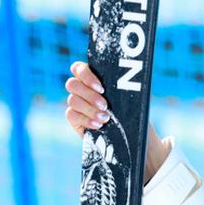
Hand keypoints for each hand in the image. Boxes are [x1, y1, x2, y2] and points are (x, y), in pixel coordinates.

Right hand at [65, 61, 170, 183]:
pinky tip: (98, 125)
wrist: (132, 135)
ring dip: (89, 109)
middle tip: (105, 105)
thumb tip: (122, 84)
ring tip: (105, 118)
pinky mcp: (74, 119)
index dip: (86, 76)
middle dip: (89, 95)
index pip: (79, 69)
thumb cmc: (131, 114)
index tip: (101, 88)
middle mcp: (81, 89)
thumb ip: (118, 89)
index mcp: (93, 78)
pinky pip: (71, 115)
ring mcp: (76, 103)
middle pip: (72, 84)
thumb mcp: (128, 100)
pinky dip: (85, 120)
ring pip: (72, 100)